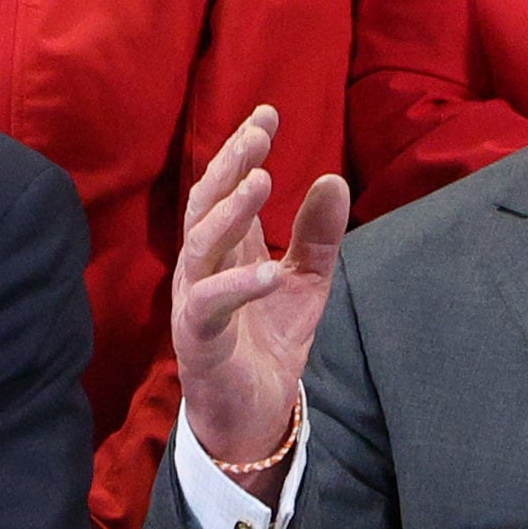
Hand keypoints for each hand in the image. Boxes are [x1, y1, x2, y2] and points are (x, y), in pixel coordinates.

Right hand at [166, 105, 348, 482]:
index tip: (268, 114)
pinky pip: (210, 304)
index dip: (241, 150)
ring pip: (199, 244)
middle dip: (229, 165)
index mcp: (225, 248)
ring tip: (262, 181)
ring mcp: (194, 300)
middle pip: (204, 203)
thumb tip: (333, 179)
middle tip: (258, 133)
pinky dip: (239, 284)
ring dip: (229, 212)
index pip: (226, 188)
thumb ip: (318, 236)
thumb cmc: (270, 345)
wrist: (254, 415)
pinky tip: (270, 268)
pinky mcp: (198, 338)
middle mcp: (202, 267)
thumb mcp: (306, 282)